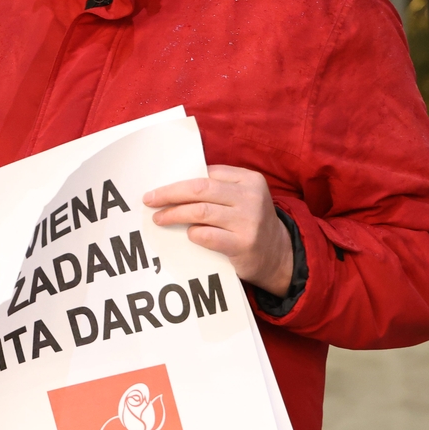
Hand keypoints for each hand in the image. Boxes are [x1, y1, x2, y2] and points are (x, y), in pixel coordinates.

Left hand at [144, 165, 293, 295]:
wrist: (279, 256)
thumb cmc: (250, 223)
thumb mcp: (243, 198)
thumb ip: (218, 189)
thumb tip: (175, 186)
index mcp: (249, 179)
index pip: (208, 173)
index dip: (181, 180)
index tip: (160, 187)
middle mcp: (250, 197)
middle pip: (200, 188)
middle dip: (170, 193)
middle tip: (149, 199)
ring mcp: (248, 221)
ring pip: (200, 211)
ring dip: (174, 214)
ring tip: (159, 218)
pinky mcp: (243, 244)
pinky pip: (207, 235)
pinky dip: (192, 234)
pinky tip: (188, 234)